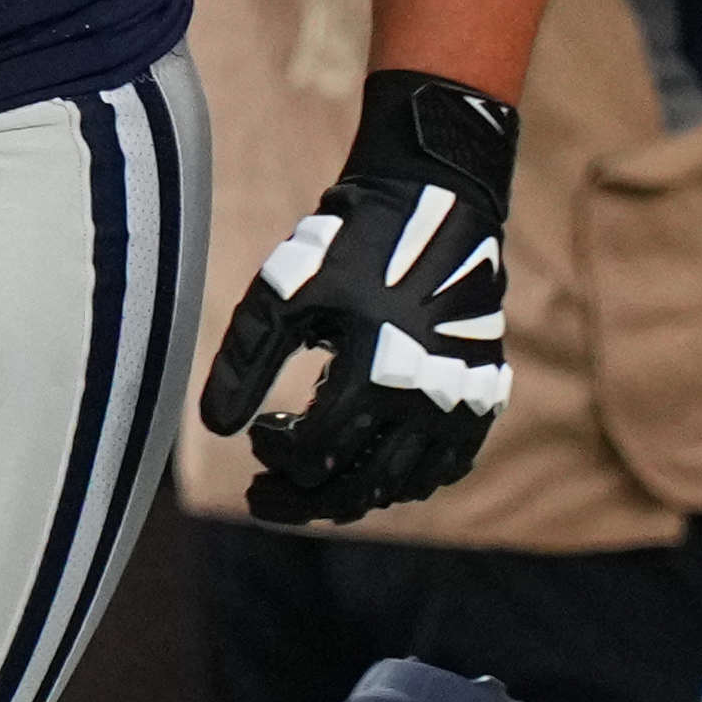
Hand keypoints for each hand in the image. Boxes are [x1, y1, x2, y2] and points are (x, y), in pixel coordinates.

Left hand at [212, 69, 521, 521]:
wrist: (436, 203)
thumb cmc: (351, 244)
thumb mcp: (285, 293)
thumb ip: (245, 361)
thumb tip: (217, 430)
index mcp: (379, 376)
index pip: (316, 459)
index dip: (275, 460)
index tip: (257, 434)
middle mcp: (429, 402)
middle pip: (359, 489)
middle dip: (302, 497)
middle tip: (260, 493)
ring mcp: (463, 405)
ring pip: (402, 487)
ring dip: (349, 492)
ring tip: (309, 475)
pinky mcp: (483, 399)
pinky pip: (444, 469)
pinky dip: (401, 479)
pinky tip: (365, 460)